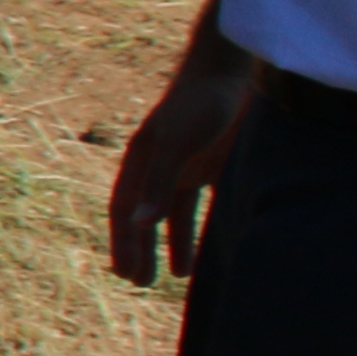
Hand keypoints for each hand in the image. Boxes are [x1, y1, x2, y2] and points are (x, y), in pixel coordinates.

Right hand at [109, 38, 262, 285]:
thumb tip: (139, 223)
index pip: (124, 208)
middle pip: (144, 215)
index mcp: (141, 159)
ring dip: (171, 244)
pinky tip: (209, 249)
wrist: (233, 73)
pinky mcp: (210, 165)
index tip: (124, 272)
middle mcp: (159, 166)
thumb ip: (158, 183)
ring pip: (172, 214)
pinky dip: (201, 228)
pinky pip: (200, 205)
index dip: (123, 240)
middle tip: (138, 282)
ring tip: (174, 277)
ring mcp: (185, 167)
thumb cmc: (200, 105)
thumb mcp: (177, 144)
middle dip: (140, 248)